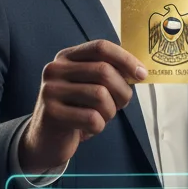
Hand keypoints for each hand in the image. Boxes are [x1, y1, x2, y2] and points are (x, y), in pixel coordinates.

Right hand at [19, 40, 146, 167]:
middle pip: (104, 71)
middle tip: (121, 105)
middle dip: (122, 91)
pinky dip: (98, 127)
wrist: (46, 141)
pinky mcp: (51, 113)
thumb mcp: (89, 87)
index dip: (125, 59)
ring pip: (100, 96)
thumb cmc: (76, 111)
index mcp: (66, 57)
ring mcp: (50, 90)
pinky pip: (92, 118)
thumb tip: (139, 71)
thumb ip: (108, 75)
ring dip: (110, 112)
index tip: (142, 74)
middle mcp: (55, 69)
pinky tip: (88, 129)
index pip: (100, 47)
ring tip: (101, 118)